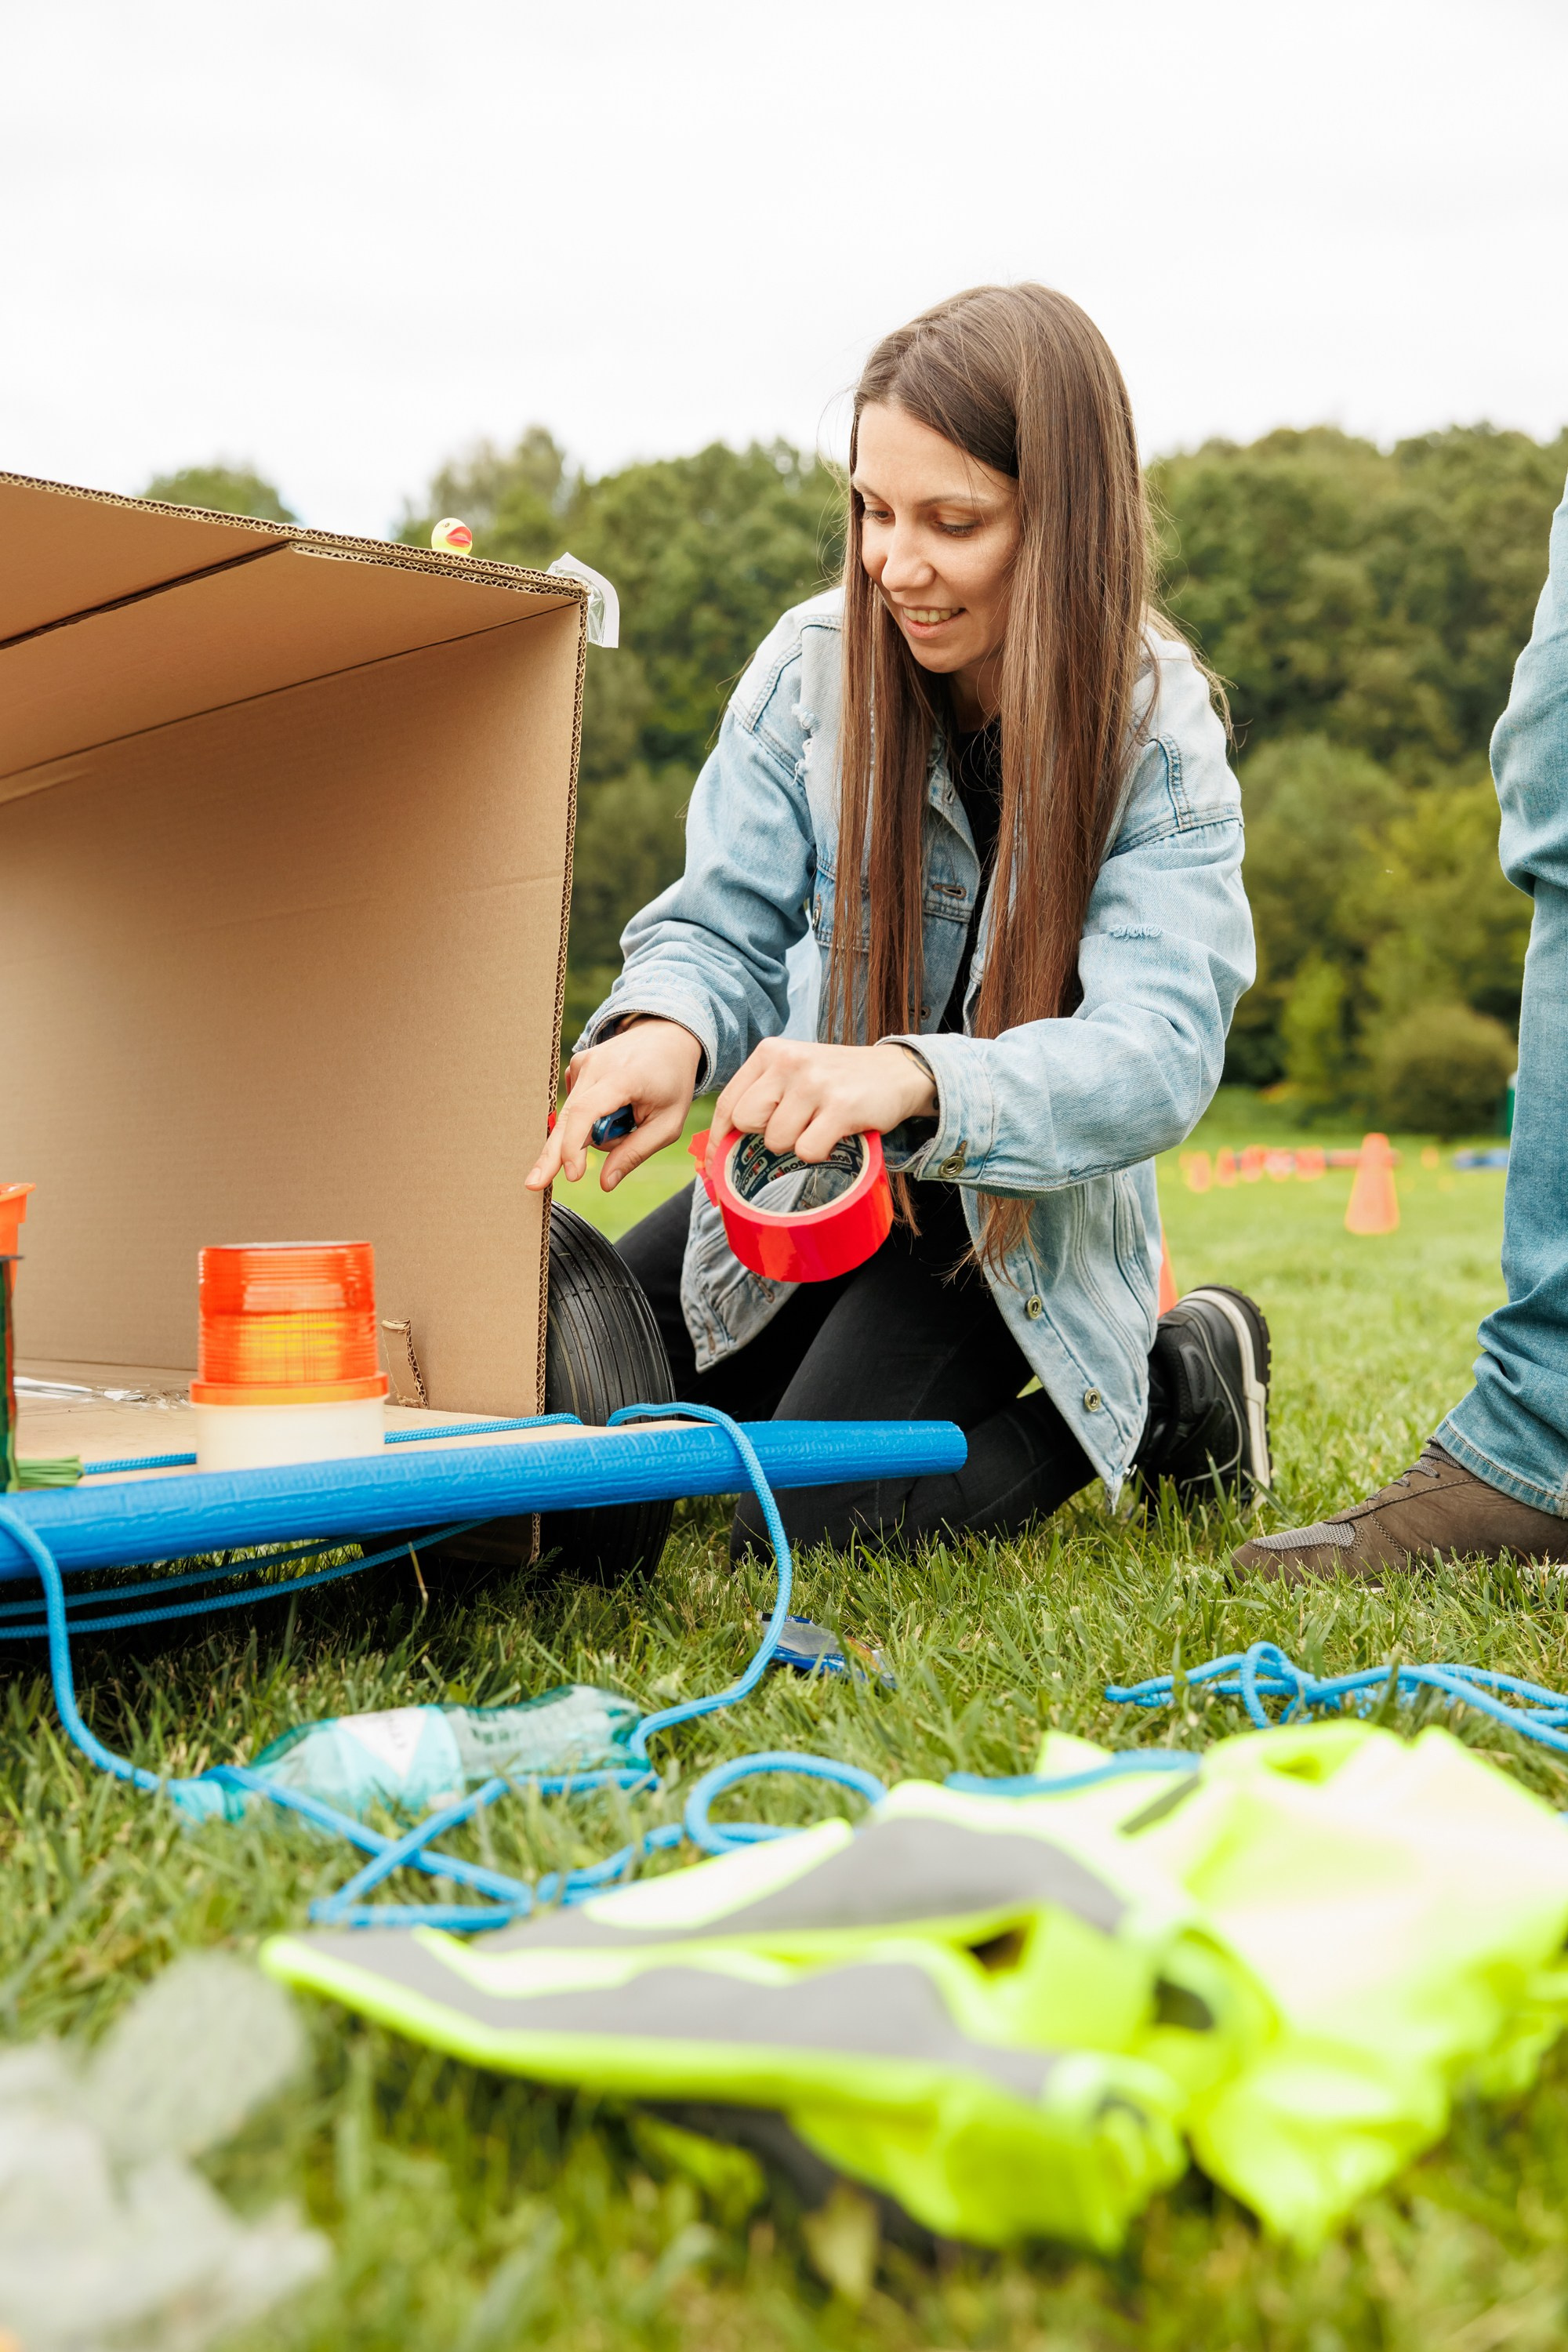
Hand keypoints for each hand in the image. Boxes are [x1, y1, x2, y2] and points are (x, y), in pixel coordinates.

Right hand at [527, 1019, 703, 1192]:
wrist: (668, 1036)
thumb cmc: (672, 1082)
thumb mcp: (668, 1123)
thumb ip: (636, 1152)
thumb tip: (605, 1183)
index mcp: (623, 1077)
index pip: (586, 1112)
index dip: (573, 1146)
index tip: (573, 1174)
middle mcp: (596, 1066)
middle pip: (567, 1117)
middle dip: (551, 1154)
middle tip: (532, 1184)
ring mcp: (583, 1062)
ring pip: (575, 1116)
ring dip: (596, 1131)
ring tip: (628, 1119)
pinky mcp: (577, 1065)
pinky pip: (578, 1106)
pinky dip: (593, 1116)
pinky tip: (614, 1105)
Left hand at [708, 1038, 936, 1175]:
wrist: (897, 1071)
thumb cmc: (838, 1079)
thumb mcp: (795, 1071)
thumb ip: (762, 1094)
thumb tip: (721, 1144)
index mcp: (771, 1052)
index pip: (728, 1102)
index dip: (718, 1139)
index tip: (715, 1164)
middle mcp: (789, 1062)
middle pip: (747, 1123)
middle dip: (766, 1136)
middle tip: (795, 1127)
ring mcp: (815, 1083)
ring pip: (777, 1141)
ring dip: (797, 1145)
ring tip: (819, 1125)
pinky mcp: (841, 1107)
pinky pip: (807, 1151)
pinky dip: (820, 1152)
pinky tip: (834, 1134)